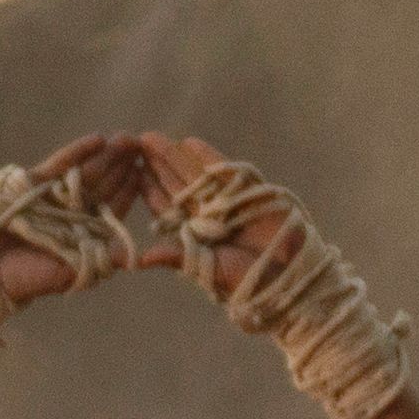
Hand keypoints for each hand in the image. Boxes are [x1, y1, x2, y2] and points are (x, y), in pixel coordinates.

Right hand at [0, 135, 159, 303]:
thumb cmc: (27, 279)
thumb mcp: (68, 272)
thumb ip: (97, 260)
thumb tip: (130, 259)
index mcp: (83, 231)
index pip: (111, 207)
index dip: (128, 190)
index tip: (145, 174)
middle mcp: (71, 211)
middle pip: (102, 184)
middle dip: (121, 165)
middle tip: (140, 146)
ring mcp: (52, 195)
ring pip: (84, 171)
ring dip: (105, 155)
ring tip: (124, 139)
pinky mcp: (32, 183)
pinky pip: (58, 165)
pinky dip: (76, 152)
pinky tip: (96, 139)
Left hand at [121, 131, 313, 310]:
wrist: (286, 274)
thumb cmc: (246, 280)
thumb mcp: (206, 269)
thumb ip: (176, 257)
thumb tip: (139, 260)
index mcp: (194, 234)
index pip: (167, 208)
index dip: (150, 189)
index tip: (132, 172)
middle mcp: (207, 215)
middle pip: (178, 185)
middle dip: (159, 164)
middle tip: (137, 143)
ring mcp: (227, 201)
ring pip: (196, 174)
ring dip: (176, 157)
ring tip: (153, 139)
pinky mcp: (249, 192)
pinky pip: (226, 172)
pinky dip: (210, 158)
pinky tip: (191, 143)